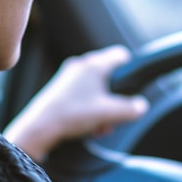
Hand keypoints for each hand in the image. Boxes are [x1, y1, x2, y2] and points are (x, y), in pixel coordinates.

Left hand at [3, 45, 148, 161]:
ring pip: (95, 88)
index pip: (120, 55)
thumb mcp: (109, 113)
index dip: (130, 69)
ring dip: (102, 106)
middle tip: (115, 115)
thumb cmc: (73, 114)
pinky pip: (82, 94)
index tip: (133, 85)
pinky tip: (88, 127)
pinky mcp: (60, 88)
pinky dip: (89, 108)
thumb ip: (130, 109)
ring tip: (101, 126)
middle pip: (108, 75)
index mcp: (94, 65)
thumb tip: (141, 106)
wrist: (40, 127)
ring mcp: (68, 76)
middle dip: (114, 97)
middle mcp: (81, 65)